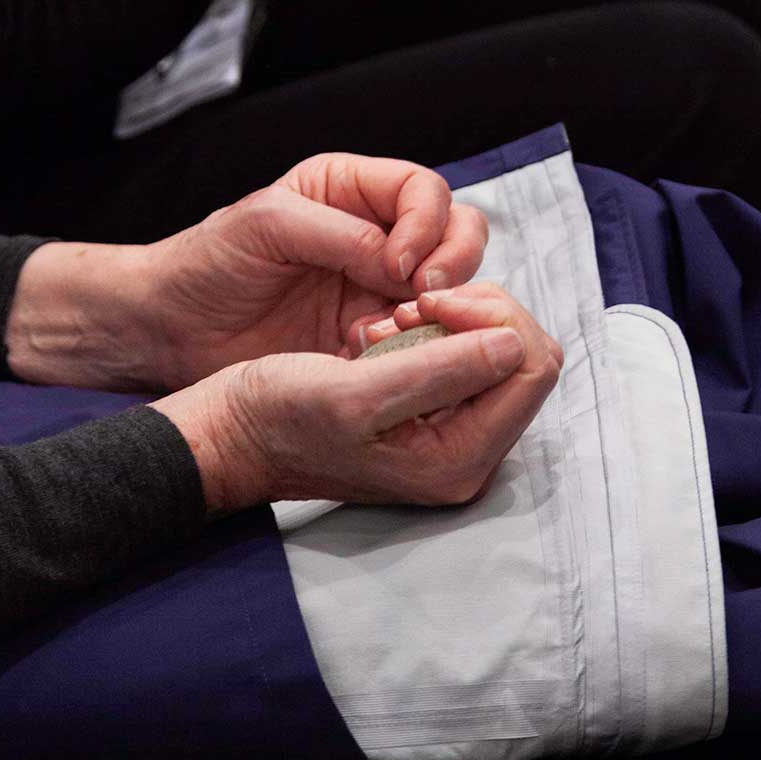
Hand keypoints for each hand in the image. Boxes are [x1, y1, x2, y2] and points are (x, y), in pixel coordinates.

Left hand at [5, 154, 487, 392]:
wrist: (170, 329)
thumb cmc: (207, 263)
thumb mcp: (266, 225)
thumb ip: (338, 233)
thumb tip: (401, 260)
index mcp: (353, 191)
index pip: (424, 191)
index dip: (426, 224)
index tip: (400, 264)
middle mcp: (377, 234)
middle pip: (456, 232)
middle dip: (452, 261)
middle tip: (424, 295)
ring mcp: (378, 288)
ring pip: (452, 286)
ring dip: (440, 306)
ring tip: (400, 327)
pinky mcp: (373, 337)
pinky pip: (421, 337)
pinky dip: (418, 345)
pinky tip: (381, 354)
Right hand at [153, 281, 562, 513]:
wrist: (227, 434)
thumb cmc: (277, 418)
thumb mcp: (355, 394)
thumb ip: (439, 373)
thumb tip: (513, 345)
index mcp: (458, 458)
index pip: (533, 367)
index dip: (493, 316)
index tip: (428, 300)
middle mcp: (465, 451)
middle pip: (521, 354)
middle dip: (472, 313)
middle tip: (406, 305)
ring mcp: (447, 432)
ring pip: (491, 346)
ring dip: (444, 317)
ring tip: (380, 323)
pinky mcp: (425, 410)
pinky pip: (455, 351)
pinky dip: (423, 328)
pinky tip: (375, 331)